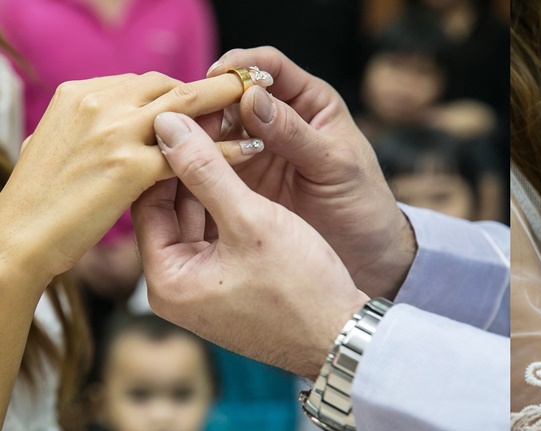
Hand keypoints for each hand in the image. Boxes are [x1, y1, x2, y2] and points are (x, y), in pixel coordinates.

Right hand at [0, 72, 242, 282]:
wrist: (16, 239)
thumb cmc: (34, 204)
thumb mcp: (51, 148)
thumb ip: (82, 130)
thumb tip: (98, 125)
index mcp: (77, 94)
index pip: (143, 82)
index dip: (180, 93)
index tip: (205, 102)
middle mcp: (96, 103)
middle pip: (169, 86)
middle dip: (209, 92)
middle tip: (242, 97)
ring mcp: (114, 131)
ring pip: (187, 108)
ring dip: (227, 106)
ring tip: (259, 109)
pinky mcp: (129, 166)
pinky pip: (192, 152)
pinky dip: (227, 149)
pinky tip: (252, 151)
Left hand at [135, 112, 368, 378]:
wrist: (344, 339)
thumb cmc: (300, 287)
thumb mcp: (250, 219)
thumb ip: (206, 168)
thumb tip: (166, 122)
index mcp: (165, 281)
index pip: (146, 200)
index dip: (167, 153)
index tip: (186, 114)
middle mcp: (174, 291)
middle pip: (169, 209)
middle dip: (191, 164)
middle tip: (209, 117)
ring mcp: (201, 292)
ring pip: (195, 219)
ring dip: (212, 181)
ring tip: (229, 134)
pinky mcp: (226, 289)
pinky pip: (217, 236)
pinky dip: (229, 206)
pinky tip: (246, 172)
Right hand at [198, 47, 412, 298]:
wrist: (365, 256)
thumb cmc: (362, 204)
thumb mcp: (335, 166)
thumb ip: (295, 133)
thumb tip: (253, 97)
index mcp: (309, 102)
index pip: (269, 65)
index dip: (241, 65)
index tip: (216, 77)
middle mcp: (277, 119)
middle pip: (232, 93)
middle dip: (208, 98)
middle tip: (185, 113)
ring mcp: (255, 149)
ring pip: (215, 126)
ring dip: (195, 130)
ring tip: (175, 140)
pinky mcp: (240, 181)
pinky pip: (210, 162)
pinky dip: (193, 161)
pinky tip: (177, 166)